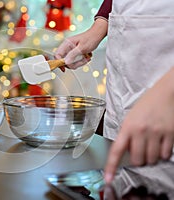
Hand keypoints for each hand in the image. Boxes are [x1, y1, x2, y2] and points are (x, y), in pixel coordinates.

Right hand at [55, 18, 107, 70]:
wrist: (97, 34)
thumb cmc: (91, 38)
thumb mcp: (82, 48)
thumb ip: (73, 55)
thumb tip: (65, 62)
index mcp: (66, 44)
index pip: (57, 55)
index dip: (59, 63)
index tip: (64, 69)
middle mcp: (67, 47)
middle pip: (64, 60)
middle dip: (73, 64)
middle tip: (82, 62)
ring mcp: (70, 50)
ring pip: (70, 62)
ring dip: (79, 63)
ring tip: (86, 58)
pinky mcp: (74, 53)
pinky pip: (74, 61)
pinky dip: (81, 61)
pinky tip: (87, 57)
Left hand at [104, 68, 173, 183]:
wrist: (165, 93)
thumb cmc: (146, 105)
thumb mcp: (130, 118)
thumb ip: (127, 134)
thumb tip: (126, 152)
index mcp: (127, 127)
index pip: (116, 150)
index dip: (111, 166)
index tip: (108, 178)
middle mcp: (140, 131)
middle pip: (137, 160)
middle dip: (138, 160)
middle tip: (140, 152)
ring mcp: (156, 133)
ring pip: (152, 159)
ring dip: (151, 157)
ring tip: (151, 146)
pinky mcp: (170, 134)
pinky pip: (166, 154)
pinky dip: (163, 153)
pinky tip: (161, 144)